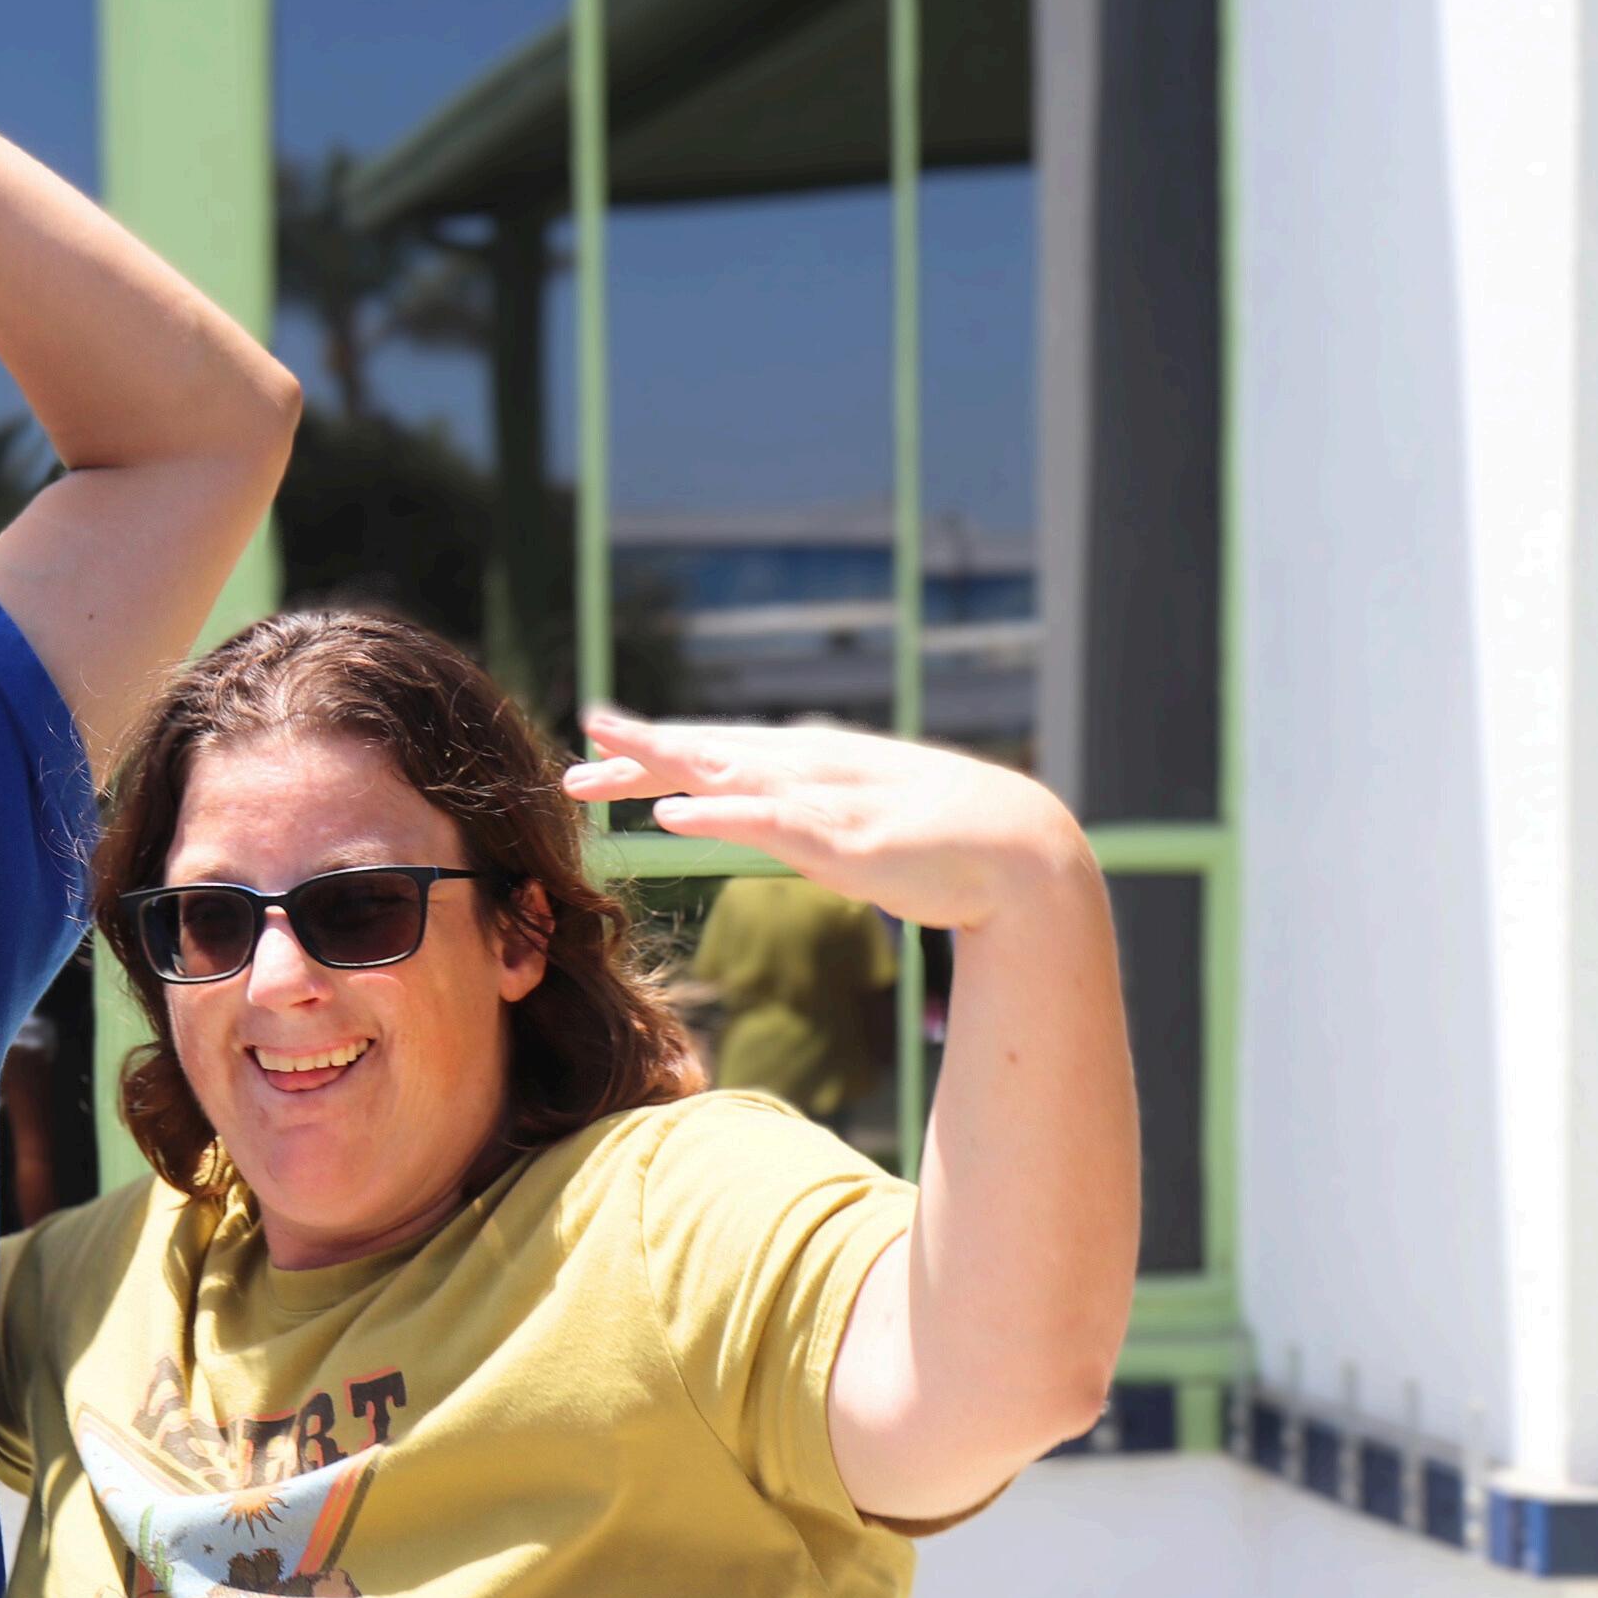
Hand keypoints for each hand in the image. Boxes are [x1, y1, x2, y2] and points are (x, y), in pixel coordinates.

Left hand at [564, 704, 1095, 933]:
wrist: (1021, 851)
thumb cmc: (941, 842)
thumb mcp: (855, 825)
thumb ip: (806, 820)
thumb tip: (760, 819)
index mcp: (810, 768)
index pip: (718, 755)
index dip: (655, 750)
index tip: (596, 746)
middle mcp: (810, 771)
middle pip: (710, 756)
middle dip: (641, 752)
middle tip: (575, 754)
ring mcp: (827, 803)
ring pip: (729, 778)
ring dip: (662, 767)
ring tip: (603, 763)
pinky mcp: (845, 842)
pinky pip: (769, 826)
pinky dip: (718, 817)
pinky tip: (671, 816)